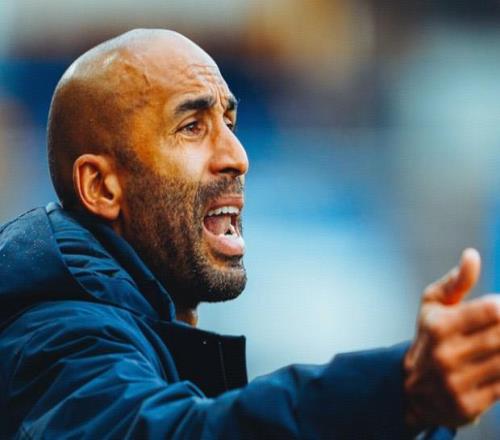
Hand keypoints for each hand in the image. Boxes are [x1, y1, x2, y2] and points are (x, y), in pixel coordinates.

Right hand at [404, 248, 499, 427]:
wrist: (413, 390)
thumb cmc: (429, 337)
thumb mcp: (433, 306)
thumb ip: (456, 281)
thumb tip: (472, 255)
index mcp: (438, 326)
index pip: (491, 310)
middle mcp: (445, 355)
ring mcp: (456, 382)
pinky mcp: (467, 406)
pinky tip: (499, 360)